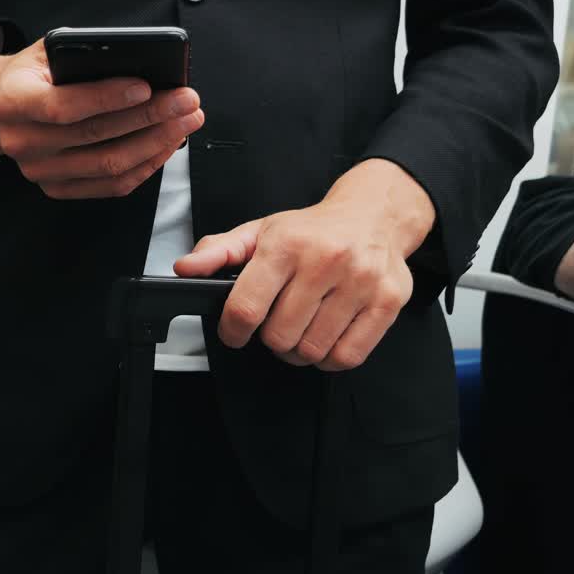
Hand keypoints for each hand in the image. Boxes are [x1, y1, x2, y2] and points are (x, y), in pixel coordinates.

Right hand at [0, 39, 203, 198]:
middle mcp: (22, 142)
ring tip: (186, 121)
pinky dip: (145, 166)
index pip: (63, 106)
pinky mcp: (57, 189)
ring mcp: (40, 172)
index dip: (107, 97)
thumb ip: (82, 55)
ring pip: (109, 165)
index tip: (148, 85)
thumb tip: (139, 59)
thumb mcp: (45, 51)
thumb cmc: (33, 74)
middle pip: (95, 136)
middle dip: (149, 116)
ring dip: (156, 143)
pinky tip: (167, 144)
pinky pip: (111, 185)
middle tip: (186, 100)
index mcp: (13, 101)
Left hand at [173, 159, 435, 370]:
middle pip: (279, 336)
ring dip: (299, 350)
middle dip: (270, 338)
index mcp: (287, 244)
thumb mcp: (260, 231)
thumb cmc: (312, 230)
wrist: (373, 215)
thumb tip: (185, 268)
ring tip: (300, 329)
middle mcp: (326, 261)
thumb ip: (218, 251)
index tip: (234, 332)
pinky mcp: (387, 302)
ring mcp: (361, 282)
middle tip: (275, 324)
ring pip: (312, 351)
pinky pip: (348, 356)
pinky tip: (325, 338)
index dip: (232, 330)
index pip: (246, 308)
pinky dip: (329, 358)